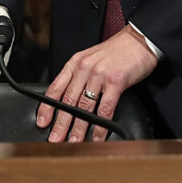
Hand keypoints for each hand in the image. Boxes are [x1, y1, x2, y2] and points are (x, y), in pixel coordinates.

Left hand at [39, 26, 157, 141]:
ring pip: (84, 107)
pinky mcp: (116, 82)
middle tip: (55, 139)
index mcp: (76, 63)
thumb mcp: (91, 59)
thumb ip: (80, 76)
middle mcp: (85, 68)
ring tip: (74, 142)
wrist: (139, 40)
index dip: (47, 108)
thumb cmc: (117, 51)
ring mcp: (100, 75)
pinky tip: (97, 136)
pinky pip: (105, 109)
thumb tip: (71, 100)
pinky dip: (100, 126)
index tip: (42, 122)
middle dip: (60, 124)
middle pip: (68, 101)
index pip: (56, 88)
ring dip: (78, 128)